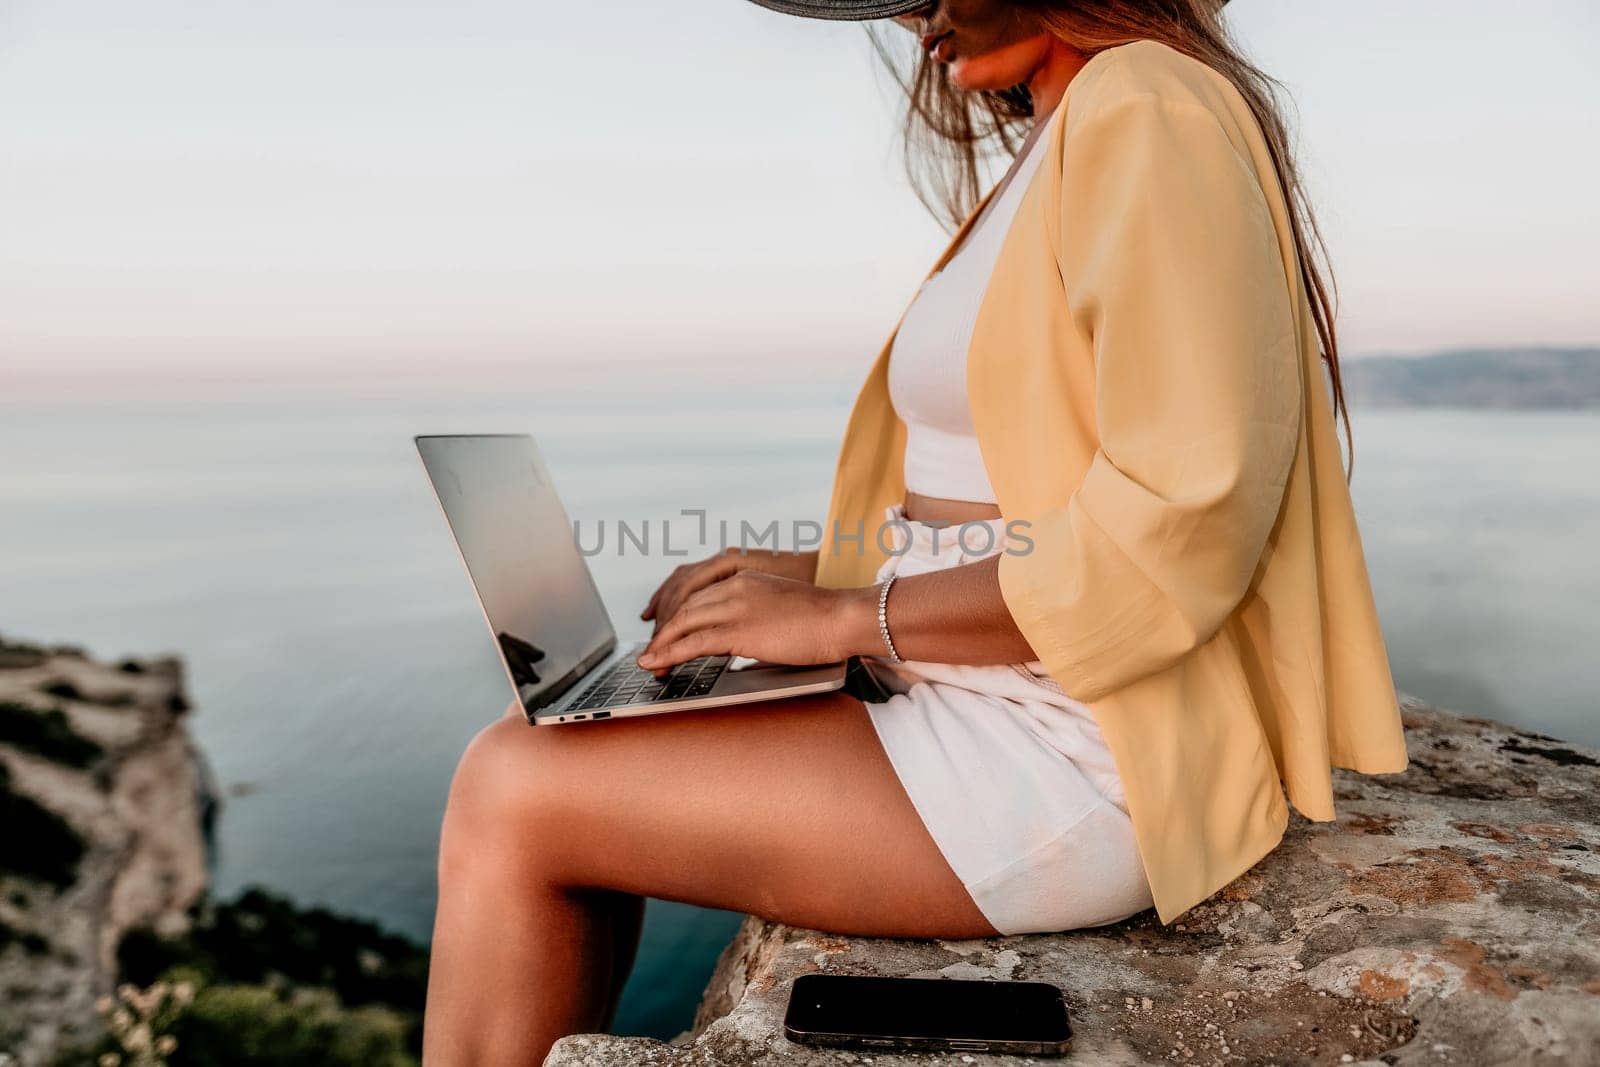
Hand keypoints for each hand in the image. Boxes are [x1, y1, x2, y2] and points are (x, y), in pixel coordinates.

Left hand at [637, 570, 873, 672]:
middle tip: (651, 652)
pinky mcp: (738, 630)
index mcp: (744, 579)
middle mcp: (734, 587)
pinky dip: (668, 653)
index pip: (697, 595)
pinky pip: (693, 642)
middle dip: (663, 632)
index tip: (664, 632)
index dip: (675, 616)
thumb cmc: (822, 619)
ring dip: (661, 645)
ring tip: (648, 663)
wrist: (842, 618)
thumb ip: (755, 618)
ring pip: (682, 623)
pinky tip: (657, 663)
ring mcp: (735, 606)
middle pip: (684, 607)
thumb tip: (741, 645)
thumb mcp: (780, 608)